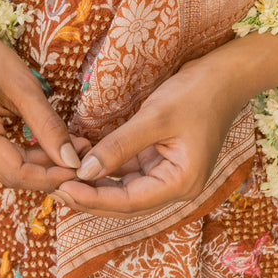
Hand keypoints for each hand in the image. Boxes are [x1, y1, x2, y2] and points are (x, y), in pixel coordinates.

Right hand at [0, 27, 85, 190]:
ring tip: (65, 147)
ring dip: (34, 163)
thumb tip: (72, 160)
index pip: (16, 172)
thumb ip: (48, 126)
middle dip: (48, 168)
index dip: (51, 176)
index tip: (80, 168)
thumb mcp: (24, 85)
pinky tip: (39, 145)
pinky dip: (16, 155)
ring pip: (1, 168)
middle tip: (80, 152)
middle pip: (10, 172)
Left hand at [54, 52, 254, 217]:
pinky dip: (107, 166)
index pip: (129, 201)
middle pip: (125, 200)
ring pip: (124, 187)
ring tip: (61, 176)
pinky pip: (129, 169)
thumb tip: (84, 171)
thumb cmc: (196, 94)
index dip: (93, 198)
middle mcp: (175, 185)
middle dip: (90, 196)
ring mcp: (168, 172)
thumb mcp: (155, 117)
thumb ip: (119, 146)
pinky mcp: (161, 157)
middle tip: (53, 187)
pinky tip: (83, 160)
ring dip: (95, 183)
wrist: (224, 76)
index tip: (63, 188)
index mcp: (181, 183)